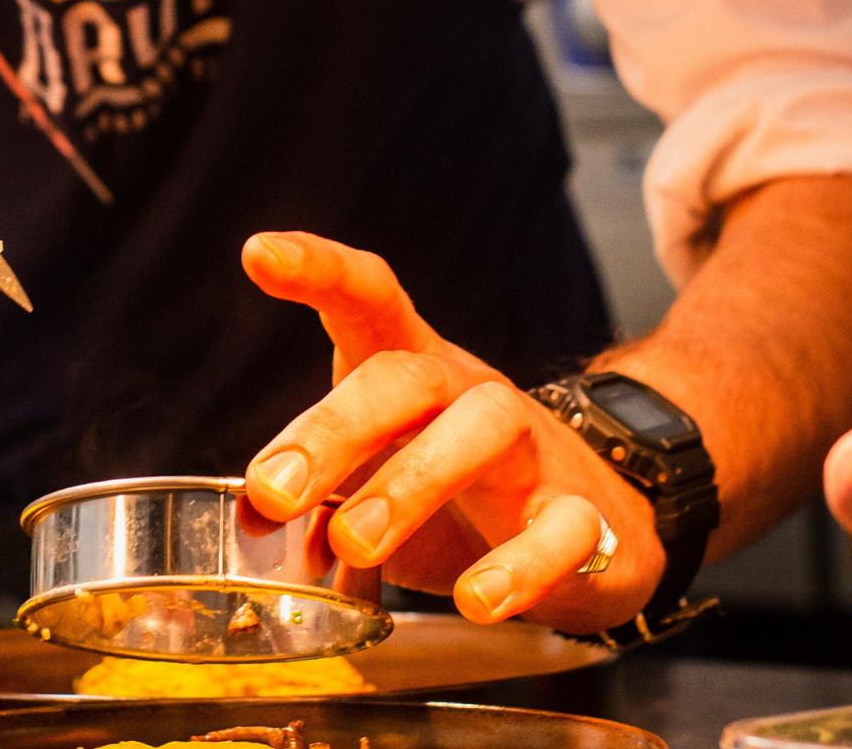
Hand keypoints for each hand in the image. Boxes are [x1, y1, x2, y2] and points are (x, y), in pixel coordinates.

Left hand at [241, 232, 664, 633]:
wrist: (596, 531)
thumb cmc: (456, 499)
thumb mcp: (377, 482)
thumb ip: (321, 492)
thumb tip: (256, 514)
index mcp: (412, 370)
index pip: (368, 297)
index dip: (318, 268)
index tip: (258, 252)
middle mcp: (470, 394)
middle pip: (408, 377)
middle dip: (334, 427)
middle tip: (273, 491)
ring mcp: (535, 451)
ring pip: (485, 430)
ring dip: (411, 484)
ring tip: (352, 544)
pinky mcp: (586, 521)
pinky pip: (562, 529)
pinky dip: (517, 566)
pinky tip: (475, 599)